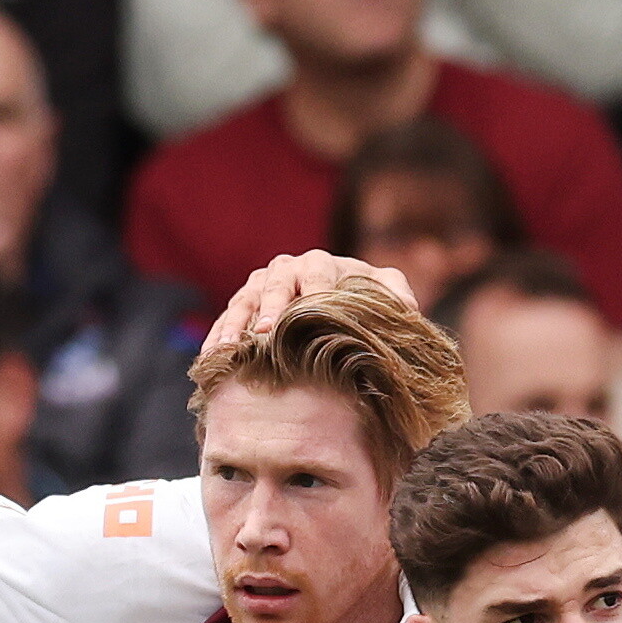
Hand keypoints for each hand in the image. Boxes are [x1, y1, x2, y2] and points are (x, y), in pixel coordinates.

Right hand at [201, 252, 425, 354]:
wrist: (332, 300)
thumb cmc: (359, 299)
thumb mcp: (382, 292)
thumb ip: (396, 293)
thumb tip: (409, 309)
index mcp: (321, 265)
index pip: (317, 277)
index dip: (313, 295)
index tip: (313, 312)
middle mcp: (288, 269)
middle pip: (276, 287)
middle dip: (270, 309)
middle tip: (265, 332)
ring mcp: (260, 285)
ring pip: (244, 302)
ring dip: (235, 325)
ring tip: (228, 349)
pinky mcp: (241, 303)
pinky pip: (226, 318)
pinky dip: (218, 336)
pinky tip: (213, 357)